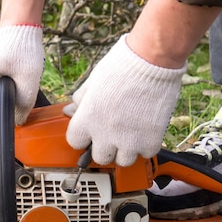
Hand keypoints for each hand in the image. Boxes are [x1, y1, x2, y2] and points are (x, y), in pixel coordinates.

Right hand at [0, 25, 43, 124]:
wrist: (19, 25)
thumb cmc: (22, 47)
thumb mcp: (28, 79)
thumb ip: (24, 103)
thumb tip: (20, 121)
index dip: (12, 109)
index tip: (22, 95)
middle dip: (11, 97)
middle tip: (22, 79)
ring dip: (10, 90)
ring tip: (18, 73)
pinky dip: (7, 83)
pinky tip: (14, 71)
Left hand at [64, 35, 185, 165]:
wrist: (153, 59)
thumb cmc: (121, 65)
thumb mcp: (93, 81)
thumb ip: (80, 100)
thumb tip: (69, 111)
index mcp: (86, 119)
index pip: (75, 142)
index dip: (83, 137)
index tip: (91, 132)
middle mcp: (104, 134)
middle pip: (100, 157)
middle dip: (105, 147)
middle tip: (114, 134)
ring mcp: (128, 140)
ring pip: (123, 161)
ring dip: (126, 150)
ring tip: (131, 134)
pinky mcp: (150, 140)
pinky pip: (146, 154)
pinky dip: (147, 145)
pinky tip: (146, 130)